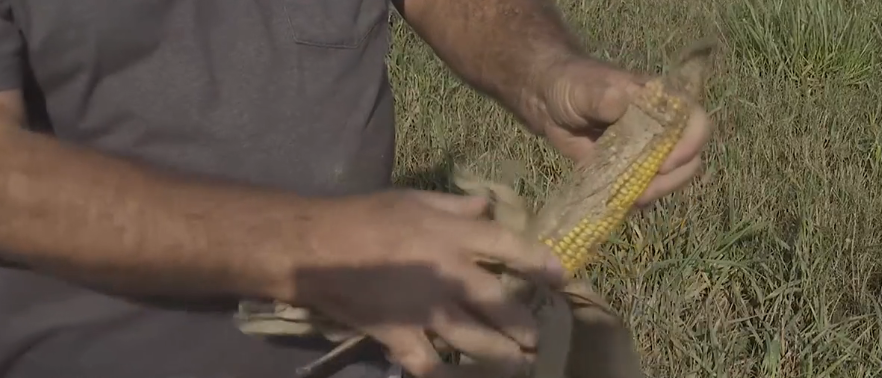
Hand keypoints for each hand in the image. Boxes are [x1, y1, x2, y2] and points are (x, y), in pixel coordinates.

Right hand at [292, 190, 564, 377]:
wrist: (316, 249)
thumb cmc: (365, 217)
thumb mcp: (413, 199)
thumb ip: (455, 205)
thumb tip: (488, 206)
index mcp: (454, 236)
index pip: (511, 248)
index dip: (541, 263)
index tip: (560, 277)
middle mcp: (450, 275)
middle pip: (502, 305)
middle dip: (525, 325)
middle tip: (534, 337)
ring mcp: (427, 311)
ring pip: (477, 342)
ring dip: (502, 356)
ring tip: (518, 363)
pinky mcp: (402, 336)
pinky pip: (431, 366)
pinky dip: (446, 376)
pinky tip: (457, 377)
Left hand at [531, 58, 712, 206]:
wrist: (549, 102)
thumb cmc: (572, 85)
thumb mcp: (584, 88)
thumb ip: (601, 96)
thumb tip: (619, 102)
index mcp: (658, 101)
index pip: (694, 121)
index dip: (689, 144)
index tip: (665, 163)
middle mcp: (661, 126)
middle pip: (689, 156)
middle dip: (673, 177)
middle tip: (645, 190)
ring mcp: (647, 149)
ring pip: (671, 176)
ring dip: (657, 191)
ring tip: (633, 198)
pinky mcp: (630, 167)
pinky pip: (646, 186)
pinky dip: (639, 198)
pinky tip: (623, 201)